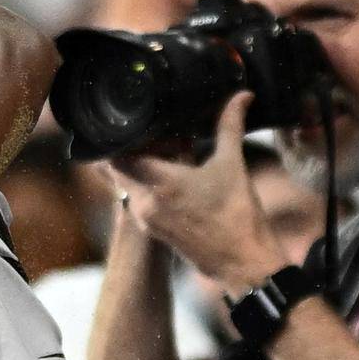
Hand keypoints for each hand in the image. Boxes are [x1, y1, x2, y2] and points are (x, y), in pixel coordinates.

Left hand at [105, 92, 287, 293]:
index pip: (116, 154)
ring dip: (137, 166)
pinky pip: (136, 198)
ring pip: (125, 182)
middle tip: (154, 136)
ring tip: (167, 153)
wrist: (243, 263)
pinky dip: (145, 184)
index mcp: (158, 183)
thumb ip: (230, 126)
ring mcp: (144, 217)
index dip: (122, 137)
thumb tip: (241, 96)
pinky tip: (173, 175)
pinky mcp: (151, 227)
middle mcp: (143, 201)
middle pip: (116, 167)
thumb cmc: (238, 216)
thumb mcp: (232, 165)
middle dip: (129, 149)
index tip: (137, 124)